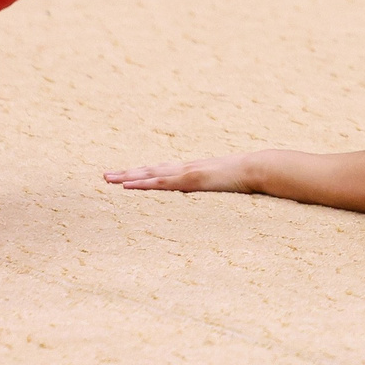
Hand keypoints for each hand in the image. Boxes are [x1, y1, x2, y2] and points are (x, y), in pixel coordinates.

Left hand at [105, 153, 263, 191]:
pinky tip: (128, 186)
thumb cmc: (246, 178)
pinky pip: (162, 182)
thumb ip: (217, 189)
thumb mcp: (227, 185)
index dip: (143, 173)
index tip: (126, 176)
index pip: (162, 170)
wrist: (259, 168)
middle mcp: (186, 167)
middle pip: (150, 169)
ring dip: (128, 177)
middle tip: (105, 176)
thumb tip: (215, 196)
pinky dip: (143, 183)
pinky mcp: (191, 179)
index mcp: (193, 170)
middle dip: (128, 173)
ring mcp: (187, 171)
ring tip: (109, 179)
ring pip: (151, 173)